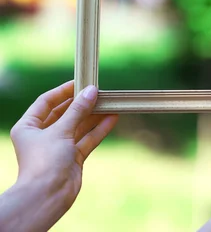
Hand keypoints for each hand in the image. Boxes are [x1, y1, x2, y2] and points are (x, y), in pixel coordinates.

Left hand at [10, 81, 117, 213]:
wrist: (48, 198)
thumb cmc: (45, 161)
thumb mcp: (61, 130)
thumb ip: (78, 110)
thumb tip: (92, 90)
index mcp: (29, 127)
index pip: (47, 102)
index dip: (63, 91)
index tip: (81, 81)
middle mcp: (42, 135)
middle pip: (65, 113)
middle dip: (82, 103)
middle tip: (98, 91)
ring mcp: (58, 147)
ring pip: (78, 125)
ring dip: (93, 115)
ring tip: (110, 102)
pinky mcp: (72, 157)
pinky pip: (87, 138)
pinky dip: (99, 129)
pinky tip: (113, 118)